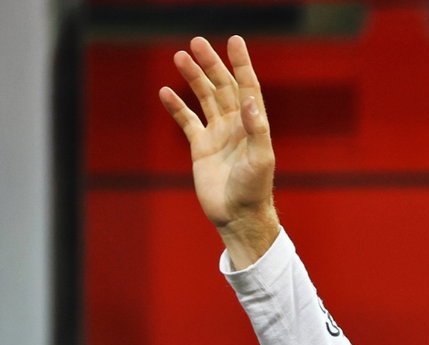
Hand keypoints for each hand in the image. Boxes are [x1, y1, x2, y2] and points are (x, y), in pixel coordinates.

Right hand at [159, 35, 279, 266]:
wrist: (238, 216)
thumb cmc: (254, 190)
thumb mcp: (260, 159)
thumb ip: (256, 128)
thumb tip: (248, 99)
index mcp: (253, 125)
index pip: (247, 87)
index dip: (241, 64)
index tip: (235, 42)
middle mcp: (235, 126)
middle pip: (222, 87)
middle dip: (211, 65)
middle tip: (197, 42)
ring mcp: (218, 135)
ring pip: (204, 99)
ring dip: (193, 78)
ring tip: (179, 57)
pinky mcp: (201, 147)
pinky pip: (187, 121)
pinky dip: (177, 106)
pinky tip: (166, 91)